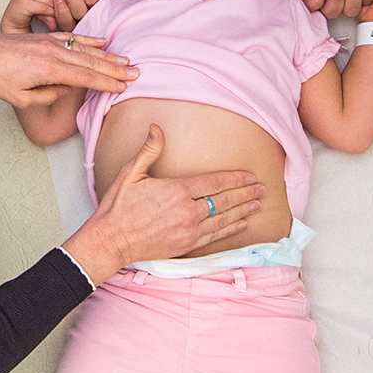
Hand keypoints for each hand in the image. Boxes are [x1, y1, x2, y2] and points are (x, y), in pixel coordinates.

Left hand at [0, 26, 137, 108]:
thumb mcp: (21, 98)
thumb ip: (48, 96)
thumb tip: (67, 89)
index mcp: (49, 70)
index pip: (86, 77)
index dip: (107, 83)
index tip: (124, 87)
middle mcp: (53, 53)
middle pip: (91, 62)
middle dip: (115, 69)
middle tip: (136, 73)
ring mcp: (49, 42)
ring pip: (85, 48)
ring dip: (107, 55)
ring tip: (126, 59)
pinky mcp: (44, 38)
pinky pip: (71, 37)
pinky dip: (88, 39)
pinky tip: (102, 41)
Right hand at [61, 125, 263, 284]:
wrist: (111, 240)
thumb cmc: (118, 207)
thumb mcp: (130, 173)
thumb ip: (149, 150)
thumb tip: (156, 128)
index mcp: (177, 191)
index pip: (214, 182)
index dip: (234, 179)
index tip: (249, 175)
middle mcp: (187, 211)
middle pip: (224, 200)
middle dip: (245, 193)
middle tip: (262, 188)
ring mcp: (189, 230)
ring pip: (224, 219)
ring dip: (243, 210)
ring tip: (257, 203)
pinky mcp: (187, 245)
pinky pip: (216, 236)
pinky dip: (231, 229)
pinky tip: (242, 224)